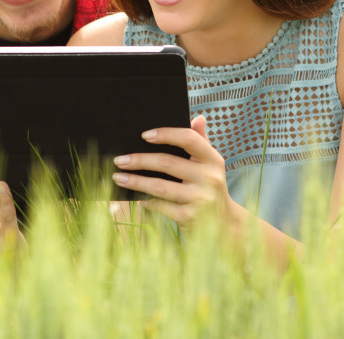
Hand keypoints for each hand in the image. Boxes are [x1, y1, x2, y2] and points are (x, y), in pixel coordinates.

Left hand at [111, 116, 237, 231]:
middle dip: (139, 160)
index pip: (188, 139)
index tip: (144, 135)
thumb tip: (198, 117)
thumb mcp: (210, 165)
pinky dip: (146, 202)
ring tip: (118, 177)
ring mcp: (200, 199)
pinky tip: (137, 198)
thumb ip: (201, 141)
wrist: (225, 225)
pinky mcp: (190, 217)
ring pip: (159, 186)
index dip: (166, 134)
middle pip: (167, 162)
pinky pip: (160, 206)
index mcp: (213, 159)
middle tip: (119, 160)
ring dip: (135, 181)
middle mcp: (209, 178)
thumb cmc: (210, 187)